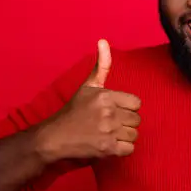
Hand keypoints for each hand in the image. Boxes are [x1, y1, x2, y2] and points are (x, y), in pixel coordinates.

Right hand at [35, 39, 141, 162]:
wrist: (54, 138)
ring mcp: (108, 131)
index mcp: (106, 96)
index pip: (136, 103)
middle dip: (126, 123)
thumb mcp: (88, 86)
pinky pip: (129, 149)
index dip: (127, 108)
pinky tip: (110, 145)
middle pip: (136, 120)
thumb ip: (101, 65)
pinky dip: (122, 149)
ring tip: (110, 135)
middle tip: (111, 124)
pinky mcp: (107, 148)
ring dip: (124, 137)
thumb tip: (103, 40)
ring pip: (134, 135)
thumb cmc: (73, 111)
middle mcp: (109, 112)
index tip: (115, 111)